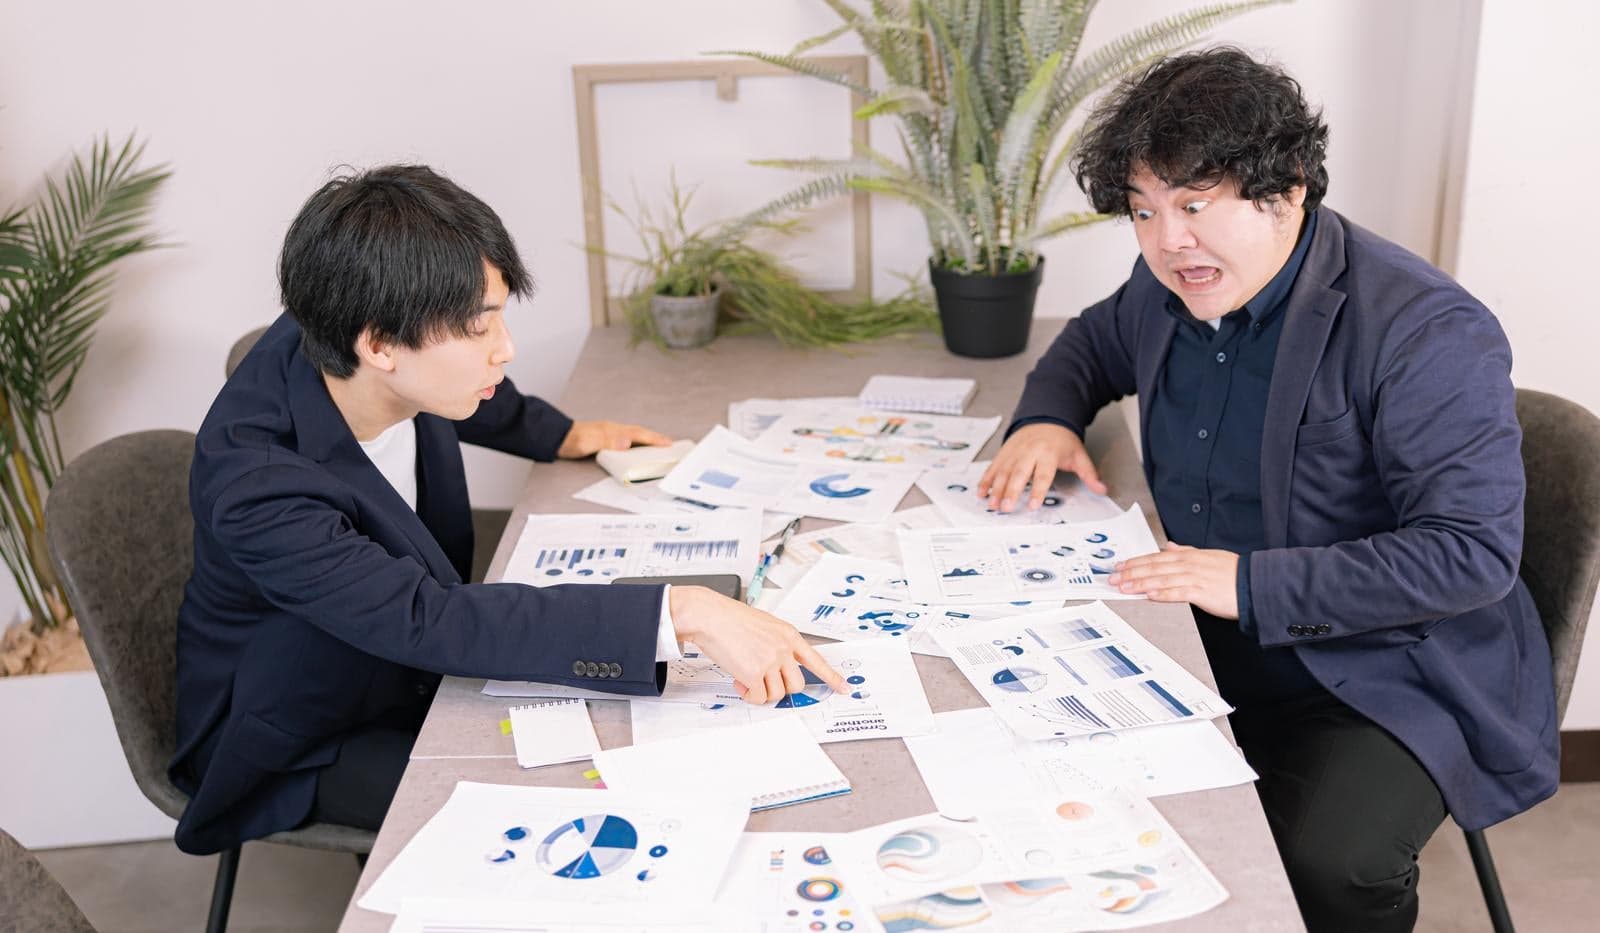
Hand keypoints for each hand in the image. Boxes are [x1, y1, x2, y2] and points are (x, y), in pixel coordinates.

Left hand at [557, 420, 671, 458]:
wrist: (556, 438)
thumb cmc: (570, 440)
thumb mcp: (588, 442)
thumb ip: (607, 441)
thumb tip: (627, 442)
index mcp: (612, 430)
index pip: (638, 434)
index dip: (654, 439)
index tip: (668, 443)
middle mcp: (613, 430)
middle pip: (639, 433)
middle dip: (655, 438)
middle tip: (669, 444)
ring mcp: (609, 433)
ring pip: (634, 435)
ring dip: (647, 440)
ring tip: (658, 446)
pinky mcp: (604, 438)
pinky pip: (626, 439)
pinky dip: (636, 442)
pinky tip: (636, 447)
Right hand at [668, 585, 848, 704]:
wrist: (710, 616)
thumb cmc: (730, 619)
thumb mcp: (764, 626)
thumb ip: (776, 644)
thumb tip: (777, 667)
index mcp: (789, 635)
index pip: (816, 661)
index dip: (832, 678)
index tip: (845, 689)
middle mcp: (784, 648)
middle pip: (797, 684)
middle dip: (781, 688)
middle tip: (765, 681)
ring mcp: (770, 661)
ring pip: (777, 694)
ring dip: (762, 692)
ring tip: (747, 678)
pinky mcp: (754, 673)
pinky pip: (759, 697)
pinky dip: (750, 695)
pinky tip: (740, 682)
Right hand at [977, 422, 1106, 511]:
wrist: (1046, 417)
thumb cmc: (1062, 440)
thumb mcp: (1079, 455)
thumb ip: (1089, 475)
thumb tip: (1103, 490)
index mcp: (1048, 453)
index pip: (1042, 474)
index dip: (1037, 490)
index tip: (1032, 505)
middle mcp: (1029, 452)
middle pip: (1018, 474)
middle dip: (1011, 492)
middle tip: (1006, 508)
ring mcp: (1014, 452)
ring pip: (1003, 472)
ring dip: (996, 489)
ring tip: (993, 505)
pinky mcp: (1004, 453)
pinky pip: (993, 467)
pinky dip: (986, 480)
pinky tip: (981, 493)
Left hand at [1108, 542, 1239, 618]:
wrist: (1254, 584)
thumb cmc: (1233, 573)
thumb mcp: (1208, 556)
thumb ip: (1187, 551)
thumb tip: (1170, 546)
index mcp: (1190, 556)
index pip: (1157, 558)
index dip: (1136, 561)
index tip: (1120, 565)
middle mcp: (1189, 564)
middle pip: (1154, 567)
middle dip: (1131, 572)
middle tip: (1112, 577)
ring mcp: (1195, 578)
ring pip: (1161, 579)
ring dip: (1139, 583)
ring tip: (1123, 587)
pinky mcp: (1202, 592)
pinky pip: (1177, 593)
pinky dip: (1161, 593)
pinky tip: (1148, 595)